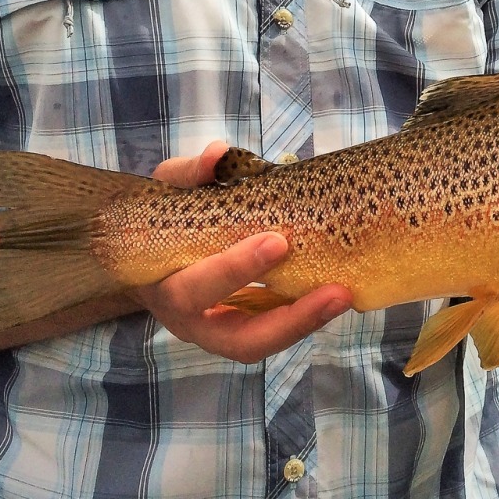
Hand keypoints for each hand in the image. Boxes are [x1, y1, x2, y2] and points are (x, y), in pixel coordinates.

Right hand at [131, 141, 352, 364]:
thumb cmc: (164, 219)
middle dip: (288, 319)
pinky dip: (306, 317)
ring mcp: (219, 332)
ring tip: (344, 296)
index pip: (196, 288)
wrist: (154, 251)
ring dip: (306, 323)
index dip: (236, 269)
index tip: (278, 241)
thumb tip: (218, 155)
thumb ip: (188, 173)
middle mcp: (191, 321)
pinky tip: (339, 294)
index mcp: (164, 286)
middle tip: (335, 291)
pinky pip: (276, 331)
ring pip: (262, 343)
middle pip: (238, 339)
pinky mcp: (246, 329)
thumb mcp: (168, 189)